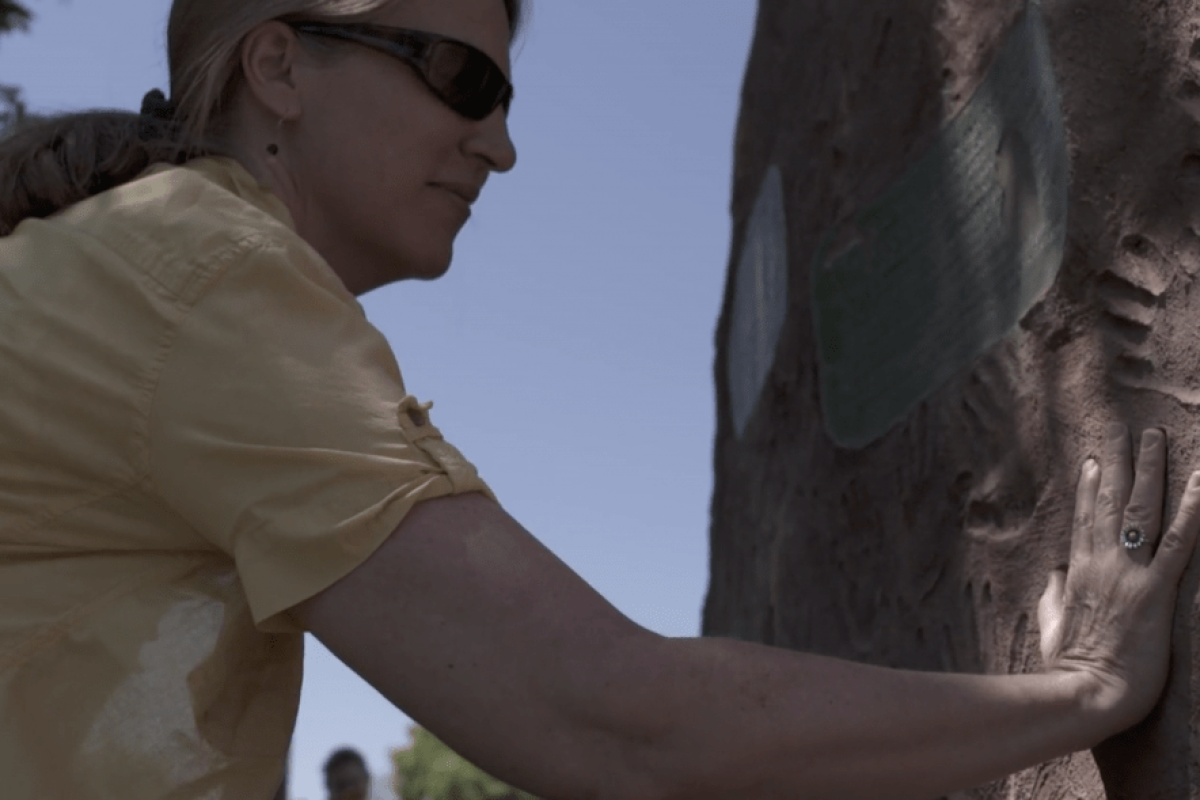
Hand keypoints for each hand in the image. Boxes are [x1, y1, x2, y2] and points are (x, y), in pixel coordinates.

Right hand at [1037, 423, 1199, 734]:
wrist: (1086, 691)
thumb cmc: (1069, 665)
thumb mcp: (1052, 623)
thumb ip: (1054, 595)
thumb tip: (1055, 575)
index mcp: (1078, 571)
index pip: (1085, 518)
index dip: (1090, 487)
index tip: (1093, 460)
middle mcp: (1102, 562)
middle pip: (1111, 502)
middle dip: (1120, 463)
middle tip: (1127, 430)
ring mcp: (1129, 573)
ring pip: (1141, 509)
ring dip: (1149, 470)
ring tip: (1156, 437)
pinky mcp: (1155, 590)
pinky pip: (1178, 542)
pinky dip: (1191, 508)